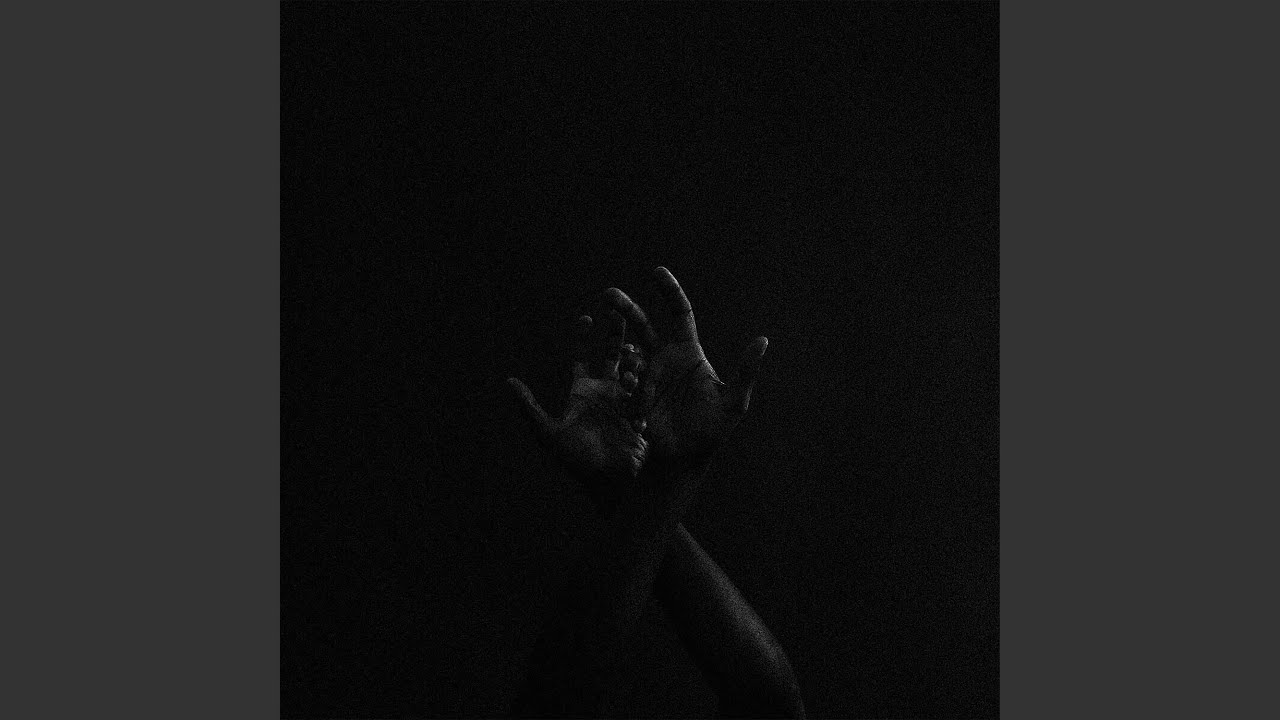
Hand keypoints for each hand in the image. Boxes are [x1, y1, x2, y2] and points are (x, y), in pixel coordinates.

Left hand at [507, 306, 651, 507]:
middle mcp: (604, 392)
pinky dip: (647, 371)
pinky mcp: (644, 408)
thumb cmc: (578, 462)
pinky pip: (646, 384)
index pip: (580, 357)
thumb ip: (530, 407)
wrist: (611, 484)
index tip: (585, 317)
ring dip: (633, 347)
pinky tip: (650, 358)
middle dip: (614, 331)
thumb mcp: (549, 434)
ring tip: (637, 332)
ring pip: (630, 364)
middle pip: (609, 353)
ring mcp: (626, 398)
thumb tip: (508, 382)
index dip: (582, 337)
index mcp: (581, 392)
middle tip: (618, 307)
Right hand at [605, 267, 768, 471]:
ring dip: (617, 340)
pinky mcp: (633, 393)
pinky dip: (625, 375)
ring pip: (627, 348)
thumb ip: (746, 370)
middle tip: (608, 294)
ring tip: (618, 352)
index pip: (679, 312)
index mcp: (688, 351)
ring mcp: (646, 375)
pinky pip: (624, 378)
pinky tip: (629, 382)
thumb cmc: (714, 430)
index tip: (656, 271)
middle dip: (626, 307)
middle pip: (642, 323)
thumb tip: (763, 340)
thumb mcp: (734, 402)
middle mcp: (665, 358)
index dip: (669, 291)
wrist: (687, 458)